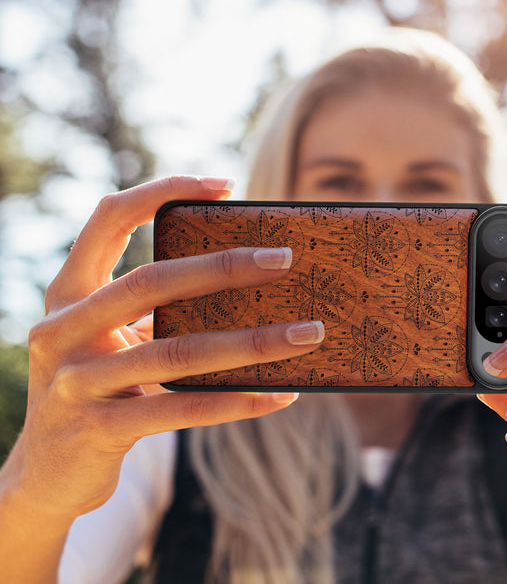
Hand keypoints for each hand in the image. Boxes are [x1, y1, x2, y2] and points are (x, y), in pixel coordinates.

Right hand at [3, 176, 323, 524]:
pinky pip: (183, 409)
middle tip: (284, 258)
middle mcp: (62, 329)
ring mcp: (76, 382)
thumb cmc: (97, 387)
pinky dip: (238, 401)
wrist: (45, 475)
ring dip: (253, 342)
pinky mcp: (99, 430)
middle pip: (151, 281)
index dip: (162, 191)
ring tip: (308, 333)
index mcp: (68, 293)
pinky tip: (280, 395)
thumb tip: (246, 282)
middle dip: (224, 266)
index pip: (108, 218)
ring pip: (178, 351)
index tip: (224, 184)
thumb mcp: (111, 339)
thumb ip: (153, 310)